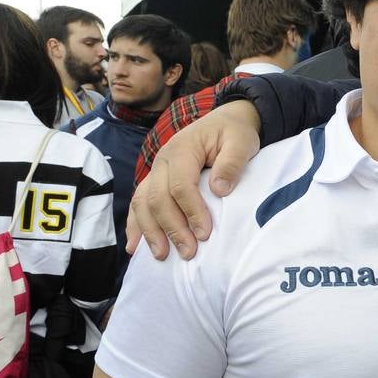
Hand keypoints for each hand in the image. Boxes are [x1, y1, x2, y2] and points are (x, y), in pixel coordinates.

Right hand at [127, 101, 260, 259]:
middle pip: (158, 199)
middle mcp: (161, 161)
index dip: (191, 211)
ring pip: (143, 204)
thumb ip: (232, 163)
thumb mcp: (242, 142)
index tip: (205, 234)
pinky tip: (135, 247)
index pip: (180, 185)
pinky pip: (139, 204)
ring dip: (151, 232)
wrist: (225, 121)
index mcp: (181, 149)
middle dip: (172, 228)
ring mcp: (155, 171)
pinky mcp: (155, 181)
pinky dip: (136, 226)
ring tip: (161, 256)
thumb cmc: (235, 133)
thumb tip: (219, 190)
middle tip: (189, 253)